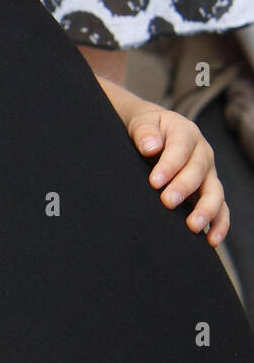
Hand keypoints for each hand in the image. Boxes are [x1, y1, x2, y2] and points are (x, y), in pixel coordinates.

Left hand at [127, 104, 228, 245]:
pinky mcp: (208, 191)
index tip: (154, 181)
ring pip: (214, 192)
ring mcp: (208, 174)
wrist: (154, 131)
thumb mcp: (141, 122)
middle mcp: (202, 154)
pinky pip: (220, 208)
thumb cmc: (146, 129)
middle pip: (198, 172)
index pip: (180, 149)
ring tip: (193, 226)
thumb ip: (144, 131)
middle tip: (167, 201)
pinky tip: (211, 240)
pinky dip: (219, 224)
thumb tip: (150, 147)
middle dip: (184, 188)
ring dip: (206, 210)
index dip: (169, 166)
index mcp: (186, 133)